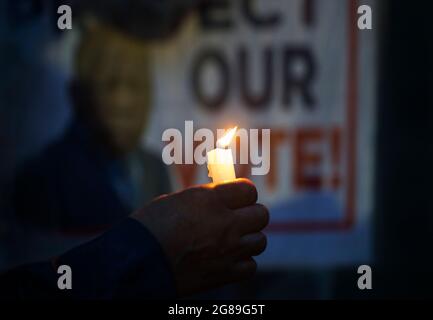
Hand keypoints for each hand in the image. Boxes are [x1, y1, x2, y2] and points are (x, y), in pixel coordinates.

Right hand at [132, 178, 268, 296]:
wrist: (137, 262)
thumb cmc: (149, 227)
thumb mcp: (176, 200)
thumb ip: (203, 200)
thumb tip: (217, 199)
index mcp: (211, 199)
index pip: (249, 189)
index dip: (243, 193)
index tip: (237, 197)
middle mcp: (226, 223)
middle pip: (262, 214)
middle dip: (251, 214)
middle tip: (237, 218)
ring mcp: (228, 250)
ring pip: (260, 241)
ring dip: (249, 239)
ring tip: (233, 240)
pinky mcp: (224, 273)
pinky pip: (251, 266)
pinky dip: (243, 263)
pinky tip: (229, 259)